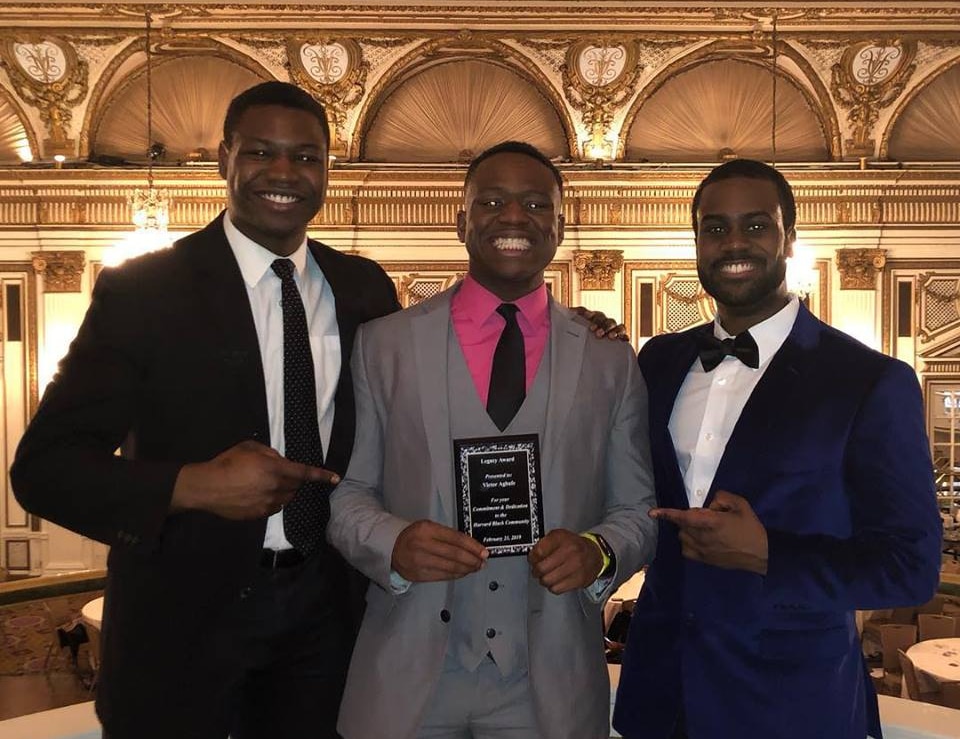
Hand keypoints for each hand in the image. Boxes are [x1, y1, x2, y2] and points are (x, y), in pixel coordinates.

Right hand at [170, 440, 338, 519]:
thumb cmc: (227, 462)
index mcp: (275, 469)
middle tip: (278, 473)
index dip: (322, 475)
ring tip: (267, 484)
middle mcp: (276, 488)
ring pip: (287, 498)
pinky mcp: (259, 515)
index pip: (304, 473)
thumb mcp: (250, 448)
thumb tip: (280, 461)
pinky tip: (259, 495)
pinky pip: (275, 508)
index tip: (336, 478)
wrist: (206, 487)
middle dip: (294, 479)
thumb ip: (270, 453)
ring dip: (285, 491)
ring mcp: (268, 504)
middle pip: (296, 486)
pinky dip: (273, 500)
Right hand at [391, 520, 487, 581]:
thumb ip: (448, 535)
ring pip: (451, 568)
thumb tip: (471, 547)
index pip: (456, 538)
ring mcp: (420, 562)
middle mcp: (423, 545)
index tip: (484, 551)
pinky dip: (456, 575)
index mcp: (427, 529)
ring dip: (467, 569)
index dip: (473, 546)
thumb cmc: (414, 536)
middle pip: (455, 555)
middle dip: (473, 560)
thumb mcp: (429, 527)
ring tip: (475, 567)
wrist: (391, 548)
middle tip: (482, 562)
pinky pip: (443, 576)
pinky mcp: (419, 575)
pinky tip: (463, 572)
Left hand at [528, 528, 602, 593]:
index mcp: (561, 538)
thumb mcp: (558, 536)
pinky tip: (556, 581)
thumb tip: (532, 556)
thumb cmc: (573, 545)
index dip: (532, 558)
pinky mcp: (579, 580)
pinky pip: (556, 589)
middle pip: (542, 568)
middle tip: (537, 570)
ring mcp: (575, 566)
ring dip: (543, 580)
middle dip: (536, 571)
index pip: (538, 552)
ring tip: (546, 576)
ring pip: (547, 580)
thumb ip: (543, 543)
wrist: (594, 554)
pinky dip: (553, 587)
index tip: (532, 560)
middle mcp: (569, 551)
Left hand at [572, 306, 628, 341]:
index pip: (594, 314)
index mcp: (595, 318)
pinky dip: (624, 336)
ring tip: (611, 337)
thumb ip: (574, 316)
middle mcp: (605, 322)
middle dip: (603, 326)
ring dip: (615, 331)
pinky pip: (624, 335)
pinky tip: (624, 340)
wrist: (592, 346)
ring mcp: (613, 329)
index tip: (587, 316)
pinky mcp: (619, 337)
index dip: (591, 314)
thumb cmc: (583, 331)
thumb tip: (569, 310)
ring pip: (618, 326)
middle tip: (597, 333)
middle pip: (607, 321)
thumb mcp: (577, 325)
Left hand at [651, 490, 767, 573]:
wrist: (761, 554)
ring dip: (687, 531)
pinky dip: (688, 543)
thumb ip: (722, 498)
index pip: (683, 517)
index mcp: (711, 522)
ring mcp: (702, 551)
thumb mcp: (740, 504)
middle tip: (706, 517)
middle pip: (682, 526)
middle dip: (688, 519)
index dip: (666, 514)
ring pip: (683, 538)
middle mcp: (702, 537)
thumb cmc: (751, 528)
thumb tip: (709, 504)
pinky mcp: (704, 560)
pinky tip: (698, 540)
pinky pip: (687, 550)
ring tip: (703, 529)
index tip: (652, 513)